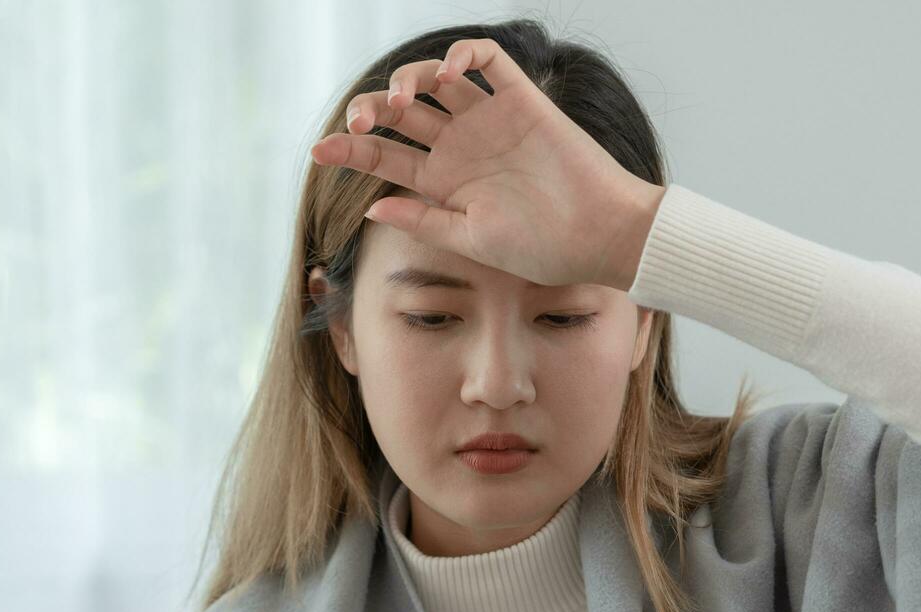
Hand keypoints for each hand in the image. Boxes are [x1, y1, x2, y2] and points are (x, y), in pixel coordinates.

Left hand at [310, 38, 664, 290]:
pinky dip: (464, 54)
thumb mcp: (474, 241)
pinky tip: (452, 72)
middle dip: (369, 110)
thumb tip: (370, 208)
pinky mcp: (521, 100)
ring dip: (408, 78)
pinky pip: (487, 60)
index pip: (383, 157)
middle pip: (399, 112)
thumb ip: (425, 222)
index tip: (318, 152)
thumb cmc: (544, 249)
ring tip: (402, 99)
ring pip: (433, 80)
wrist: (602, 235)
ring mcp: (488, 119)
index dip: (348, 150)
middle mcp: (460, 146)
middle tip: (363, 124)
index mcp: (443, 183)